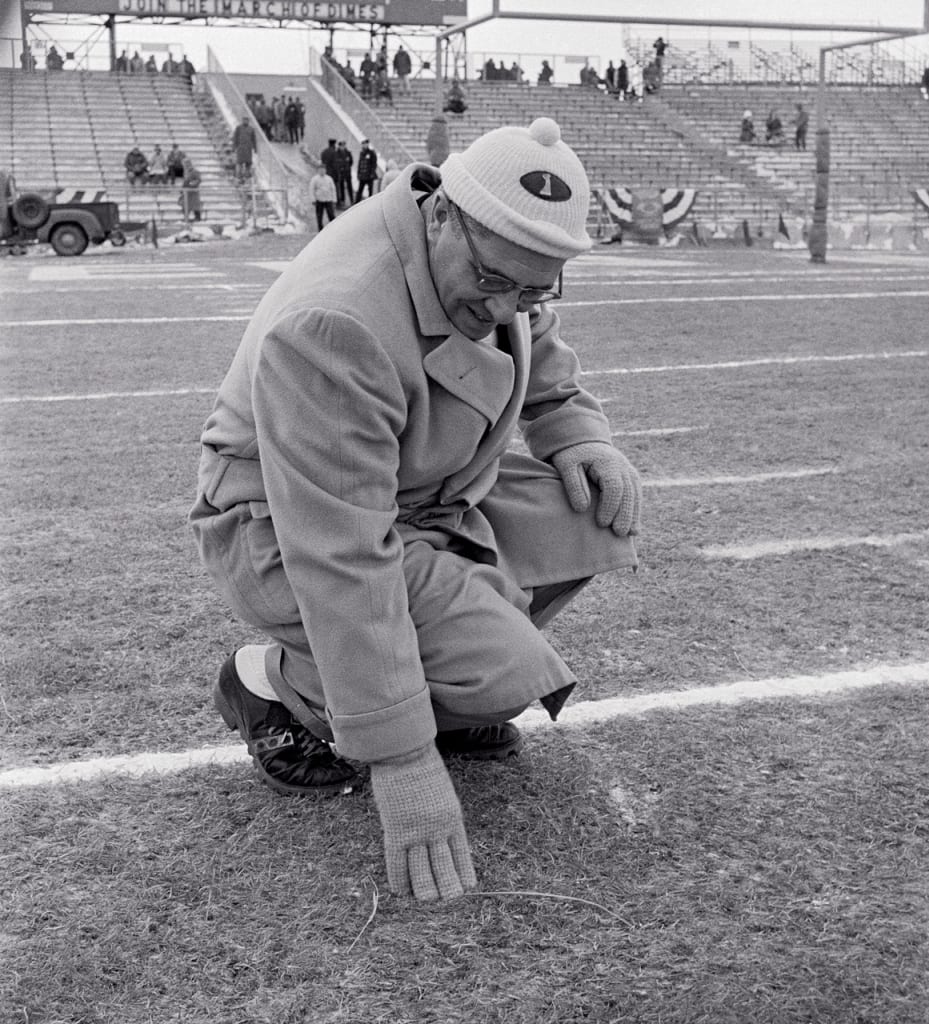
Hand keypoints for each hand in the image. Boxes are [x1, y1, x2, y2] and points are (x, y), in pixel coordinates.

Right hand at [370, 744, 476, 900]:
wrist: (404, 750)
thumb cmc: (422, 767)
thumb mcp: (442, 793)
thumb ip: (442, 815)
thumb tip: (440, 834)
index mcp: (453, 819)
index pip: (462, 856)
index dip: (462, 874)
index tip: (465, 888)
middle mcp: (438, 829)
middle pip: (444, 869)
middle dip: (446, 888)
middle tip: (445, 899)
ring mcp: (417, 831)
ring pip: (422, 872)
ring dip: (424, 890)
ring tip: (426, 900)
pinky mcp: (396, 830)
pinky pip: (397, 863)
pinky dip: (400, 880)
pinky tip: (401, 891)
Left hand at [551, 441, 640, 535]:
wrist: (583, 442)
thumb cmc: (572, 456)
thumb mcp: (566, 466)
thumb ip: (574, 485)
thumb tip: (582, 509)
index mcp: (607, 463)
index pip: (614, 487)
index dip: (610, 506)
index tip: (602, 523)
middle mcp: (623, 467)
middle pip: (628, 493)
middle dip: (625, 515)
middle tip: (619, 534)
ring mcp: (629, 473)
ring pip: (635, 496)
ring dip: (633, 516)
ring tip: (629, 535)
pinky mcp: (631, 479)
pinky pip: (636, 497)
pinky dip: (635, 513)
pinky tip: (634, 529)